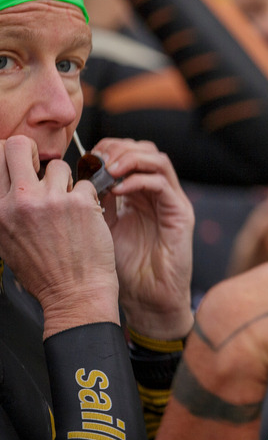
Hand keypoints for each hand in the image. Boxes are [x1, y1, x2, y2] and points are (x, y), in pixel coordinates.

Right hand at [0, 135, 118, 336]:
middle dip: (34, 152)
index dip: (14, 157)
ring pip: (60, 165)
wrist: (74, 294)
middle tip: (44, 170)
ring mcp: (51, 200)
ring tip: (68, 206)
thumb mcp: (6, 239)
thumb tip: (10, 178)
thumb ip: (7, 207)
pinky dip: (88, 198)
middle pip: (20, 145)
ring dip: (66, 181)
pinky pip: (86, 184)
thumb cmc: (44, 271)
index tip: (24, 164)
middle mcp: (20, 201)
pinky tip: (85, 218)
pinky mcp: (81, 202)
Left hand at [96, 138, 194, 339]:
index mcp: (139, 194)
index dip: (107, 149)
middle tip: (96, 161)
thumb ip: (95, 201)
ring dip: (129, 159)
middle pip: (145, 149)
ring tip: (108, 170)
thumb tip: (76, 177)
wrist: (148, 299)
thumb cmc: (123, 269)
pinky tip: (118, 190)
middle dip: (118, 149)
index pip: (128, 154)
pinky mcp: (180, 213)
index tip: (84, 159)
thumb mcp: (101, 228)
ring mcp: (172, 201)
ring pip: (157, 159)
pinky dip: (138, 181)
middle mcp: (158, 193)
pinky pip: (162, 184)